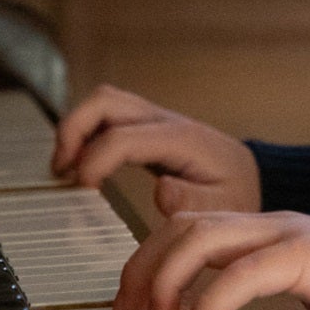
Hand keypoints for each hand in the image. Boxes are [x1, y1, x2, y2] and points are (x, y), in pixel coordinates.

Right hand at [50, 84, 260, 214]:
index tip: (84, 188)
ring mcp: (152, 119)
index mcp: (180, 139)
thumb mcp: (224, 207)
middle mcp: (163, 120)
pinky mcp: (145, 127)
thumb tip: (161, 191)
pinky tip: (78, 166)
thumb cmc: (235, 193)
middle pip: (105, 101)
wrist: (248, 177)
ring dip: (74, 129)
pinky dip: (84, 133)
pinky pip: (106, 116)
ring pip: (102, 102)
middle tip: (62, 171)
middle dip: (73, 131)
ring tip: (64, 169)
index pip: (122, 137)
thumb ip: (194, 202)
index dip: (94, 160)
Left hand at [113, 209, 309, 309]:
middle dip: (144, 267)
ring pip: (203, 235)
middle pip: (184, 225)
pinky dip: (210, 299)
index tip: (128, 306)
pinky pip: (246, 271)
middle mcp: (272, 226)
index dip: (150, 262)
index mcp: (267, 236)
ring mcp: (290, 235)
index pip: (189, 228)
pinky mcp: (308, 256)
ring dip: (167, 279)